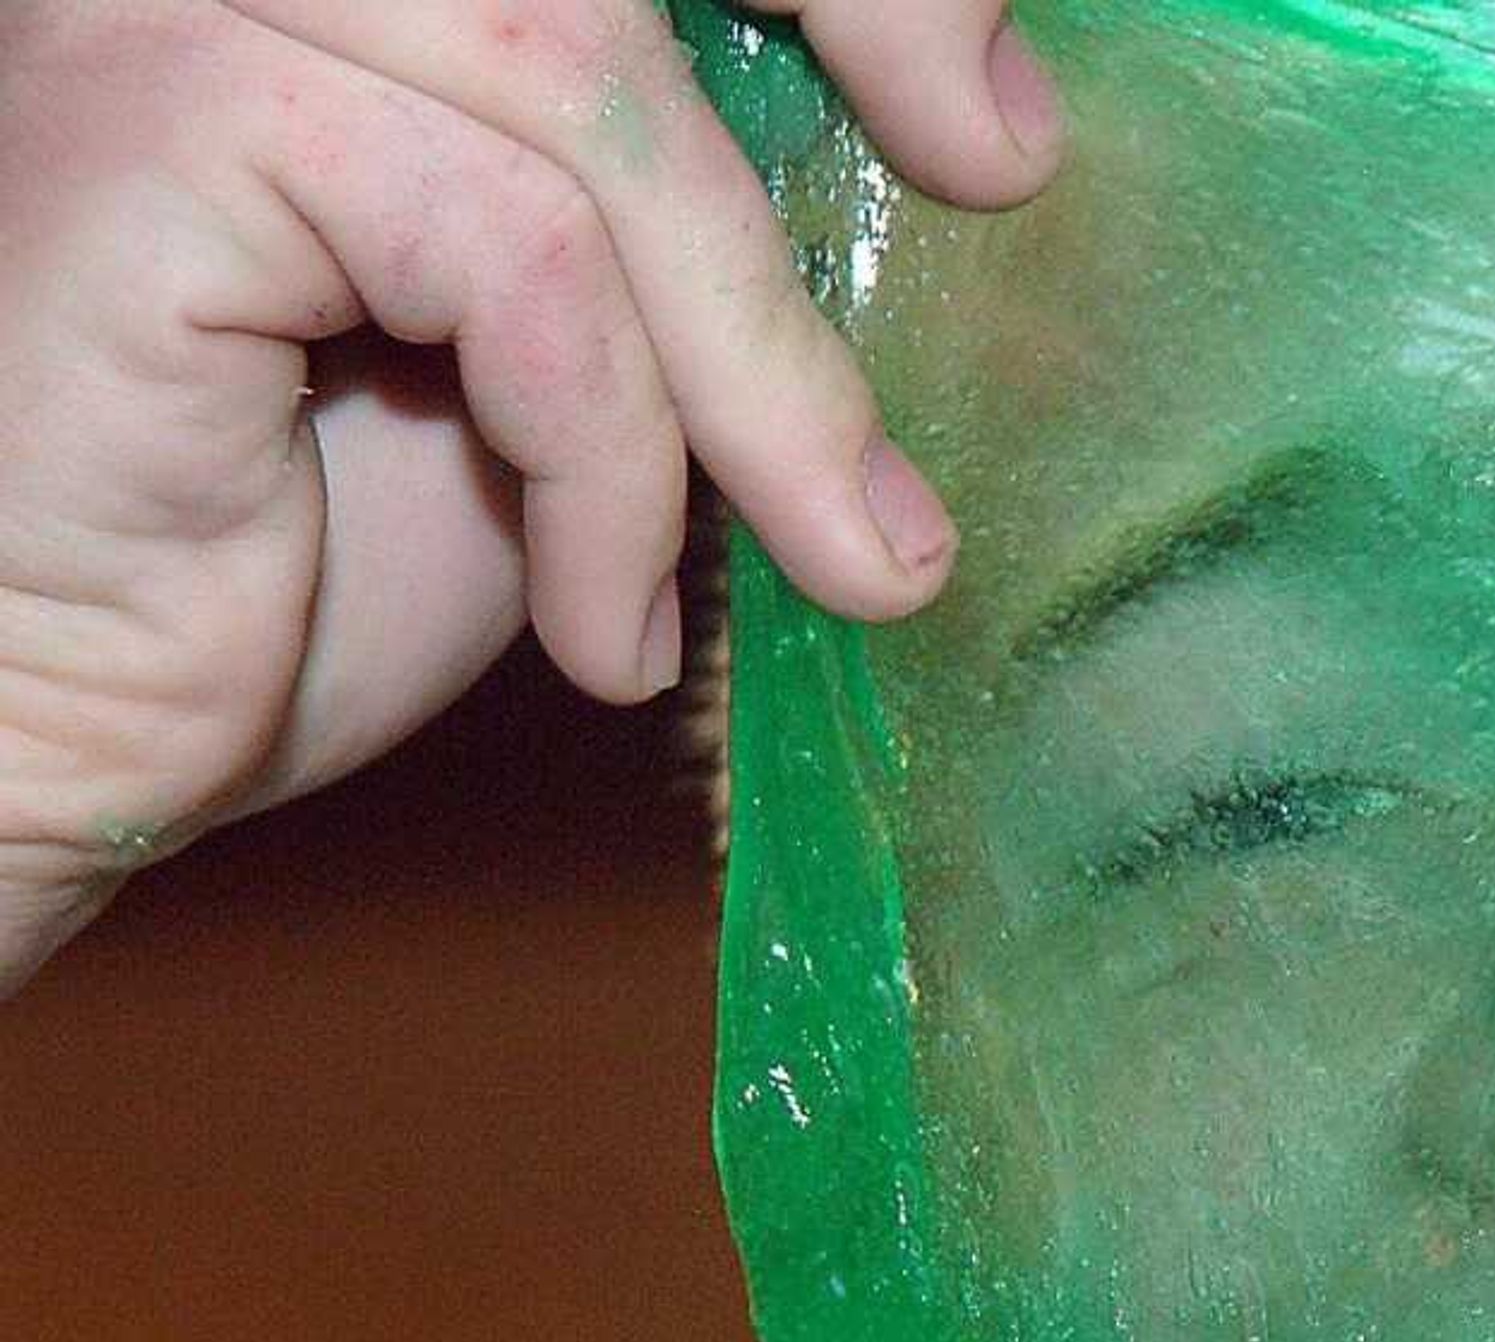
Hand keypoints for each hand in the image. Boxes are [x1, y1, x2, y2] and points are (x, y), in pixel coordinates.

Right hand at [0, 0, 1067, 992]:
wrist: (76, 720)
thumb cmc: (304, 552)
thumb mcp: (581, 364)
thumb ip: (708, 237)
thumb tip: (981, 149)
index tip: (1003, 124)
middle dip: (871, 25)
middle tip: (1000, 178)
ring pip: (603, 106)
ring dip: (755, 365)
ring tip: (832, 557)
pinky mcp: (173, 112)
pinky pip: (518, 255)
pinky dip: (607, 463)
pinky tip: (601, 621)